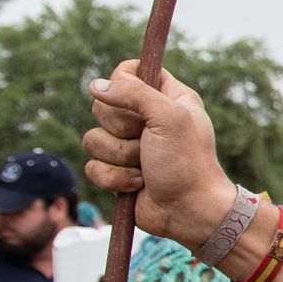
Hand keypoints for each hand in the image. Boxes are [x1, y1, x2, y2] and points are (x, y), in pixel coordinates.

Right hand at [84, 62, 236, 248]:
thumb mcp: (168, 117)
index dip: (123, 82)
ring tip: (146, 166)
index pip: (129, 70)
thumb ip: (133, 93)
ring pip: (93, 138)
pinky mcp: (117, 170)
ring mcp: (130, 145)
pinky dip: (115, 178)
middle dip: (122, 129)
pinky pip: (92, 166)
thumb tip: (95, 85)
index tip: (134, 97)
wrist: (189, 210)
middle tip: (147, 140)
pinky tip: (139, 184)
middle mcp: (147, 117)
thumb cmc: (187, 163)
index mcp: (167, 97)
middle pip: (103, 105)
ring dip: (120, 157)